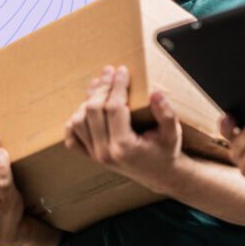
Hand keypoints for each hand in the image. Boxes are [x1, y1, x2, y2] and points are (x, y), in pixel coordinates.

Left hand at [64, 65, 186, 191]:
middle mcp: (105, 153)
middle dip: (102, 87)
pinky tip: (85, 107)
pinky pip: (72, 138)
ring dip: (87, 100)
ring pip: (78, 121)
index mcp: (124, 147)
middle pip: (93, 111)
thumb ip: (166, 112)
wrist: (161, 175)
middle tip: (110, 70)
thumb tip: (155, 92)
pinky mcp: (91, 157)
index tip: (122, 70)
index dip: (117, 86)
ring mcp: (95, 156)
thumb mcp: (173, 132)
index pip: (114, 108)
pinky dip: (74, 121)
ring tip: (99, 84)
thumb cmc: (167, 151)